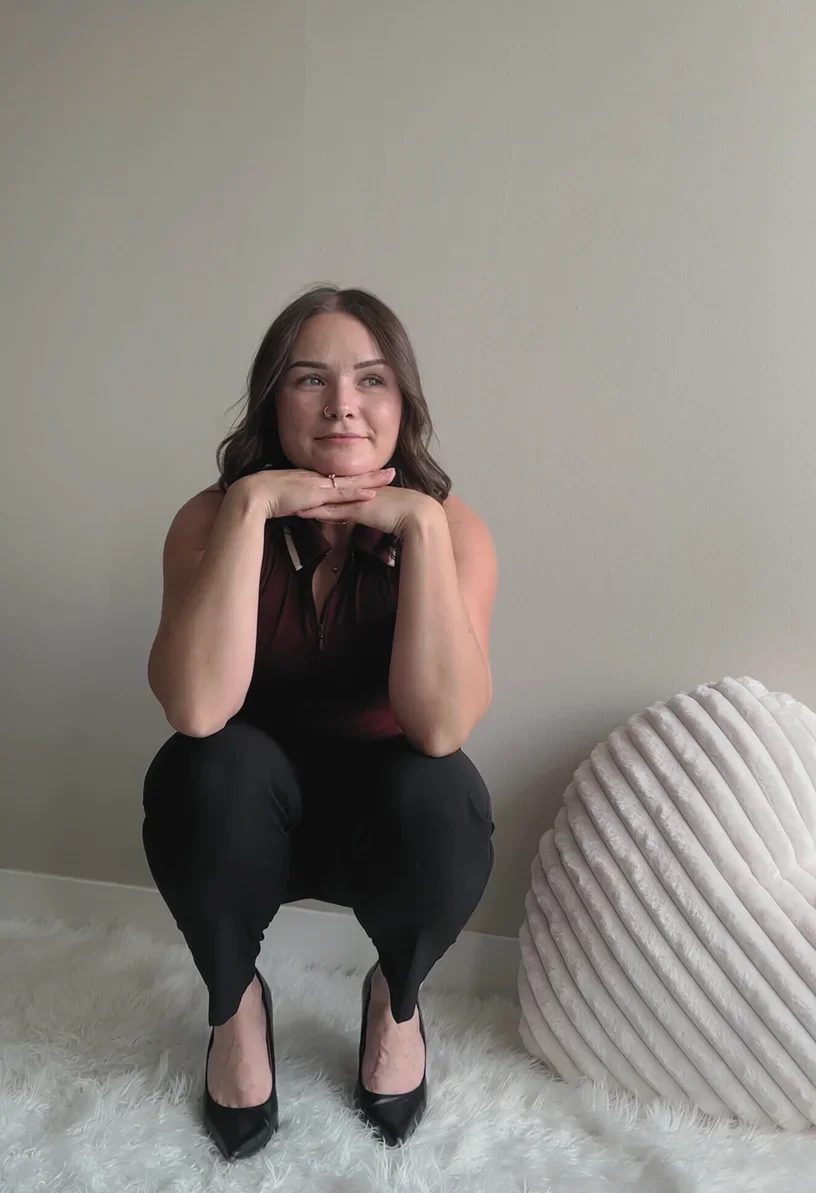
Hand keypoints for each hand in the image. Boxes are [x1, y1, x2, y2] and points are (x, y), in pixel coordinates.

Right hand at [228, 467, 394, 520]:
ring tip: (389, 477)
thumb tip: (304, 509)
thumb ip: (298, 503)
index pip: (339, 478)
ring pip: (350, 483)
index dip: (357, 477)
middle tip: (391, 472)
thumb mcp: (287, 499)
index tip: (372, 476)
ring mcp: (318, 485)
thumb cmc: (265, 498)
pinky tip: (371, 494)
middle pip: (350, 476)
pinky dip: (357, 494)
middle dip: (371, 475)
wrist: (254, 494)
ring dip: (371, 481)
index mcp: (311, 479)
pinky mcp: (316, 494)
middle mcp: (317, 478)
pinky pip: (341, 494)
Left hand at [296, 480, 439, 536]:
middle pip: (329, 488)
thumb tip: (376, 515)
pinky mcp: (357, 511)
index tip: (308, 485)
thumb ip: (380, 510)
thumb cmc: (409, 514)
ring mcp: (357, 500)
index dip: (324, 486)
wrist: (418, 515)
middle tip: (291, 488)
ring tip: (290, 499)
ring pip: (327, 498)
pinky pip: (332, 511)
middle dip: (310, 488)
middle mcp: (358, 491)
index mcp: (365, 489)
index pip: (340, 486)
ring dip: (308, 499)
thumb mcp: (390, 510)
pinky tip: (302, 513)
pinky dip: (316, 512)